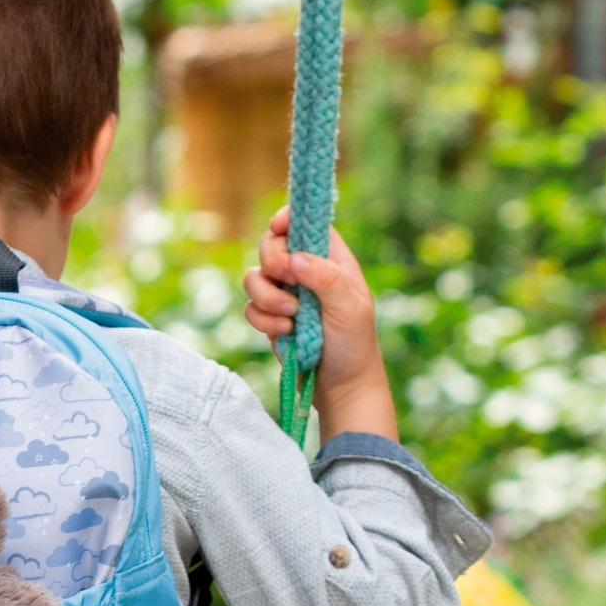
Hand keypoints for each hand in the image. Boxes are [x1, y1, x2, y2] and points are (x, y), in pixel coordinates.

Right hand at [243, 208, 398, 439]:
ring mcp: (286, 294)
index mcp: (330, 260)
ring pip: (254, 276)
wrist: (341, 387)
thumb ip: (326, 278)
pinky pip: (251, 307)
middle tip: (289, 283)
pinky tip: (286, 334)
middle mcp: (305, 271)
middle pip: (271, 244)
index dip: (288, 218)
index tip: (278, 227)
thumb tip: (294, 258)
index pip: (305, 223)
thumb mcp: (350, 307)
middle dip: (273, 262)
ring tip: (291, 319)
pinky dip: (263, 321)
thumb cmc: (354, 344)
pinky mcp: (271, 318)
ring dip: (267, 297)